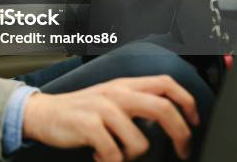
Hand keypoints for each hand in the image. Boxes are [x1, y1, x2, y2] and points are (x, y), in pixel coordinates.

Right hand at [22, 75, 199, 161]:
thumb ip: (134, 102)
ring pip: (140, 141)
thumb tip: (168, 120)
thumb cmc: (78, 111)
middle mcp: (116, 93)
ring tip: (117, 155)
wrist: (42, 113)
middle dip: (180, 134)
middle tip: (182, 151)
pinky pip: (114, 153)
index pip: (166, 83)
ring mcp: (101, 108)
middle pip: (163, 108)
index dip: (187, 102)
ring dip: (132, 157)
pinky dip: (110, 161)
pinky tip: (99, 156)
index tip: (194, 122)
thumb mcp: (109, 99)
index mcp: (124, 85)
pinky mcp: (87, 124)